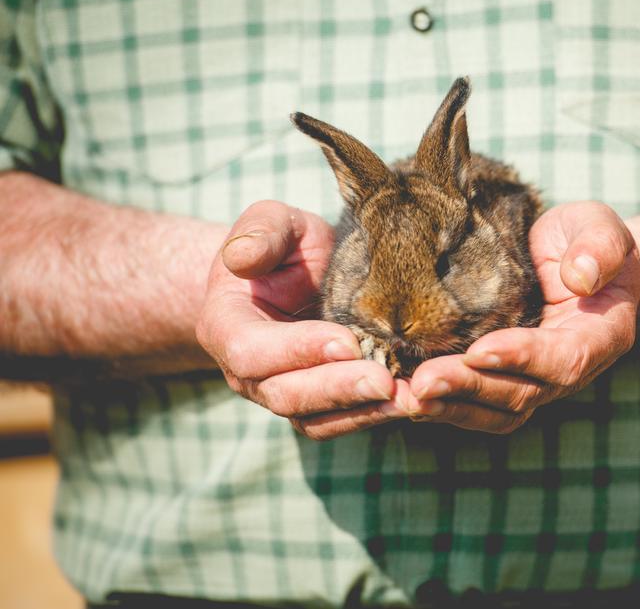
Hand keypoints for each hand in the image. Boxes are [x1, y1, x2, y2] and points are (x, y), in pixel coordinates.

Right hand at [195, 201, 397, 439]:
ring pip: (314, 419)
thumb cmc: (282, 246)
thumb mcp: (272, 223)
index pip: (253, 350)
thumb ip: (261, 233)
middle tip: (387, 383)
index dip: (298, 349)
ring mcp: (278, 393)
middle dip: (338, 390)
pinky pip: (337, 421)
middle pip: (285, 394)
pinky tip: (409, 402)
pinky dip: (372, 416)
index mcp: (226, 326)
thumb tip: (242, 259)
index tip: (348, 342)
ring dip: (363, 412)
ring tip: (409, 400)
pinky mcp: (314, 404)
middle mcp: (246, 372)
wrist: (292, 275)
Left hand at [398, 201, 639, 432]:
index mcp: (600, 336)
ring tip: (406, 398)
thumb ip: (599, 246)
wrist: (577, 261)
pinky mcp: (503, 379)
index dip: (524, 358)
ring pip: (496, 410)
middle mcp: (568, 369)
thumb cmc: (588, 239)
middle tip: (424, 383)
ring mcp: (535, 381)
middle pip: (522, 394)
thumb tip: (580, 276)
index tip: (479, 350)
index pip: (566, 358)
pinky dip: (442, 405)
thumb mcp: (601, 226)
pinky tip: (402, 397)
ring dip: (450, 407)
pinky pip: (476, 405)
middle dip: (471, 388)